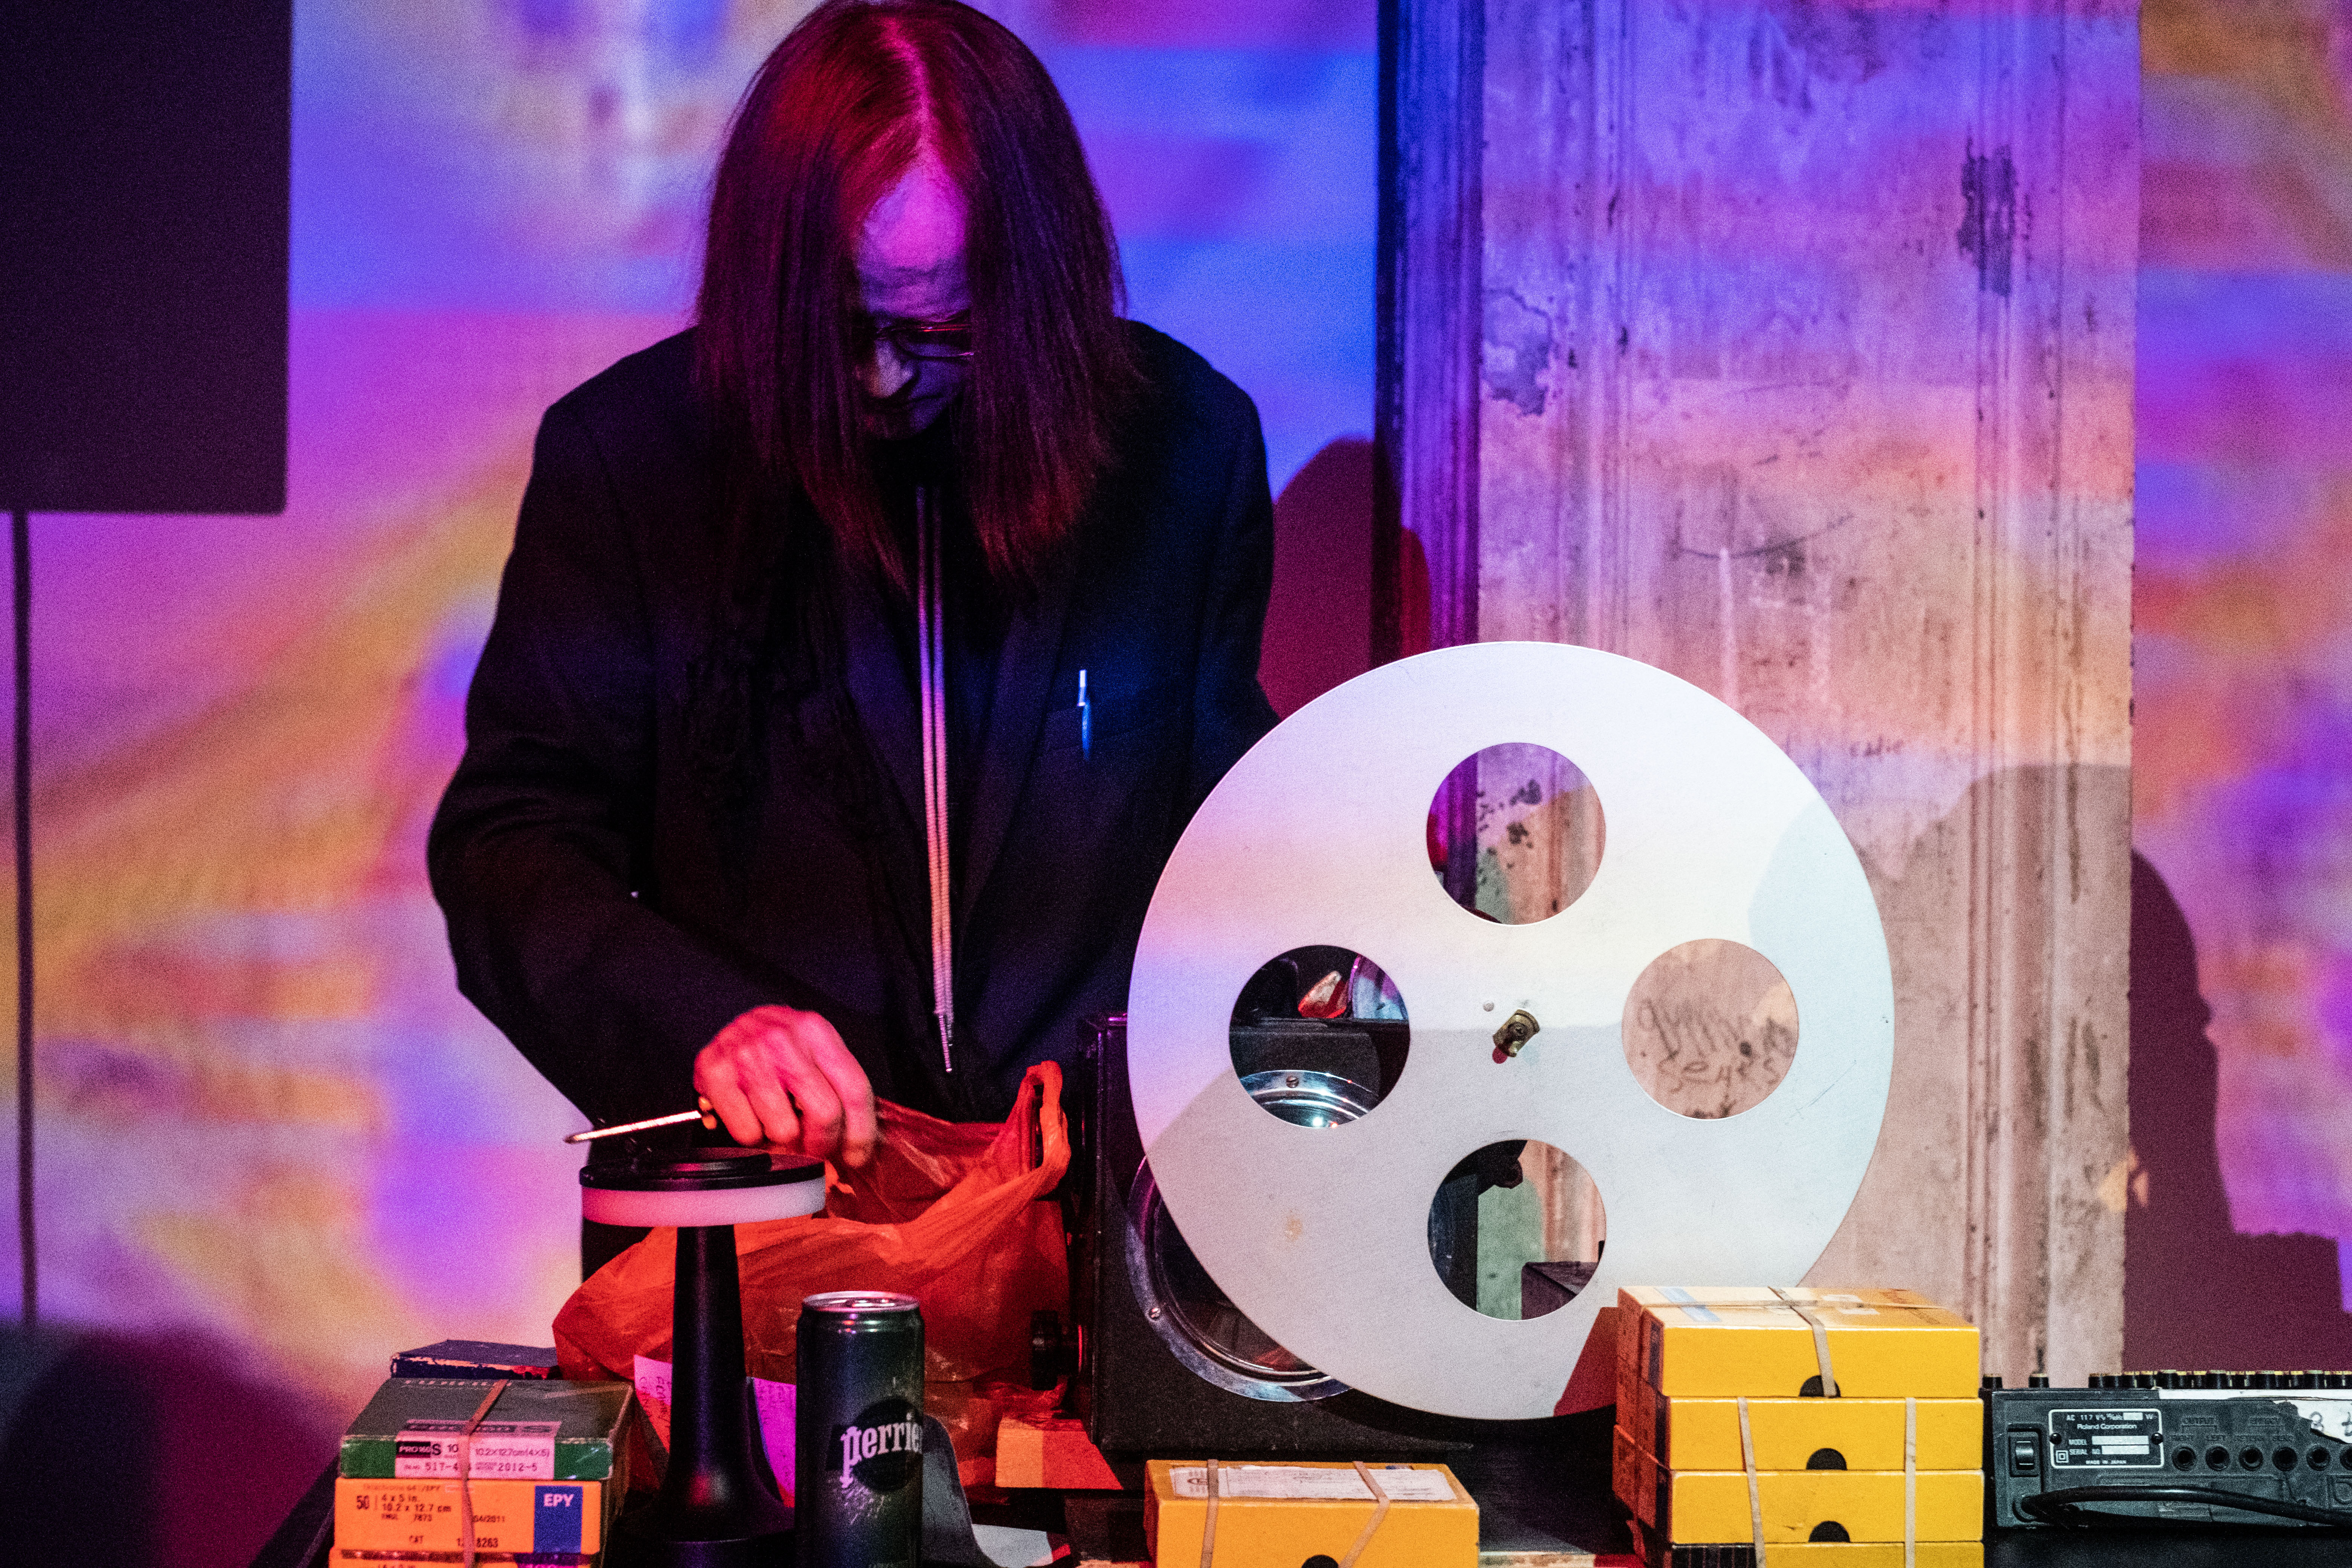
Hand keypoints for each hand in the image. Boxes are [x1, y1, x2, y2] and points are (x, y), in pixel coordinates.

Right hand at [693, 1005, 878, 1167]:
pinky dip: (751, 1134)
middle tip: (815, 1146)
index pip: (853, 1089)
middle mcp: (783, 1039)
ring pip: (784, 1130)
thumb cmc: (778, 1046)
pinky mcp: (715, 1073)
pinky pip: (747, 1133)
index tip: (858, 1156)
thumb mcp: (814, 1052)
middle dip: (823, 1142)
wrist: (729, 1028)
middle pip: (824, 1113)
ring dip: (782, 1136)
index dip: (861, 1132)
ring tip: (775, 1117)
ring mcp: (747, 1055)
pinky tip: (750, 1113)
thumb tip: (861, 1142)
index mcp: (816, 1031)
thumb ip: (840, 1087)